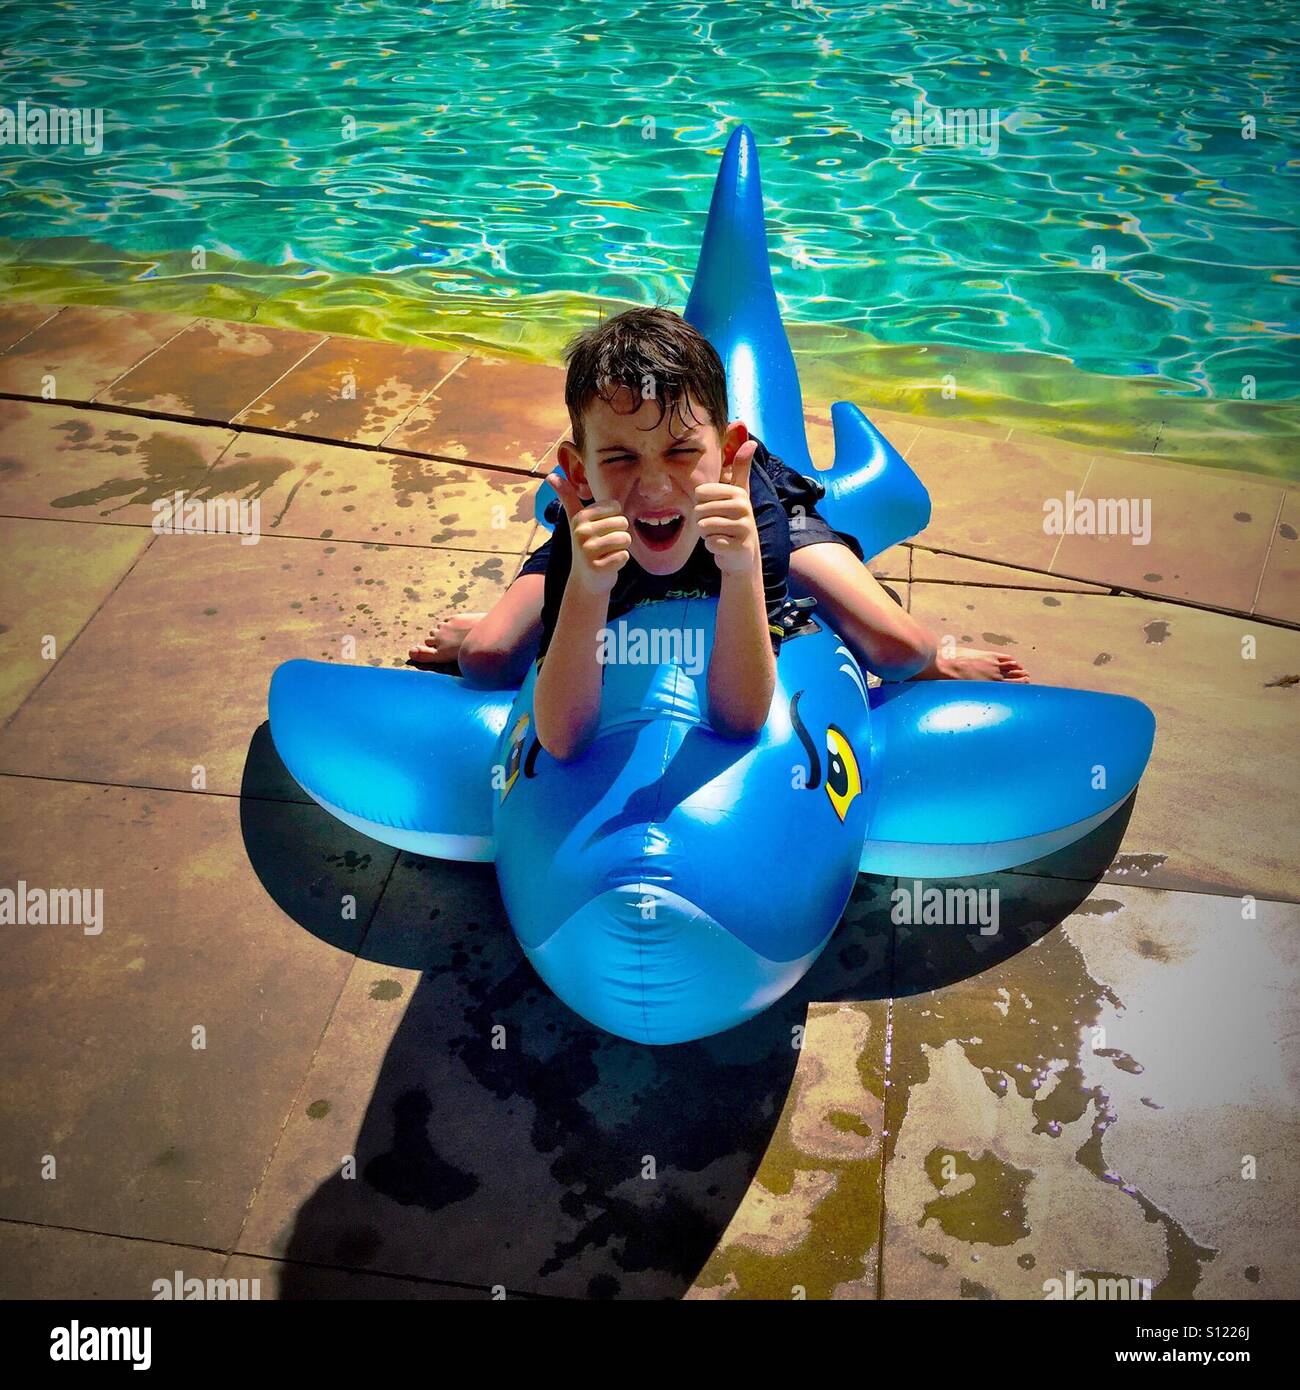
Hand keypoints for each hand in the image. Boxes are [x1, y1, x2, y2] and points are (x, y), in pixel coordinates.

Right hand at [548, 470, 630, 594]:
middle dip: (619, 535)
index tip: (601, 530)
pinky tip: (608, 564)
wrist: (586, 580)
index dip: (614, 519)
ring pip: (625, 538)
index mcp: (580, 517)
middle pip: (623, 522)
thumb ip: (567, 497)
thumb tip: (551, 475)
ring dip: (621, 548)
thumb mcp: (576, 520)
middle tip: (605, 545)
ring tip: (607, 553)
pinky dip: (620, 561)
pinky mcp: (598, 567)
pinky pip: (624, 556)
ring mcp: (588, 550)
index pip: (616, 507)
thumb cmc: (587, 545)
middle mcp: (581, 532)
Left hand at [694, 438, 759, 574]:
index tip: (714, 511)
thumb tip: (750, 442)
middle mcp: (743, 507)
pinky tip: (723, 546)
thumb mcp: (738, 493)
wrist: (743, 555)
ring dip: (706, 534)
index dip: (701, 505)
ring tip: (719, 535)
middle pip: (700, 510)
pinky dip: (712, 547)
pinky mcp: (739, 546)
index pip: (700, 493)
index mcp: (738, 492)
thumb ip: (741, 468)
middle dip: (702, 521)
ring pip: (704, 527)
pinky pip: (710, 543)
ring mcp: (743, 528)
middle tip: (717, 526)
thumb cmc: (734, 521)